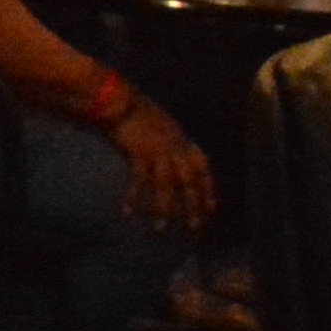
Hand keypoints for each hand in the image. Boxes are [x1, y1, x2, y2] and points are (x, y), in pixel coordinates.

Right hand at [109, 95, 214, 229]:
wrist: (119, 101)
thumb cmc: (136, 112)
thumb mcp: (160, 127)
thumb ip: (168, 143)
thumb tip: (171, 159)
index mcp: (182, 142)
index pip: (202, 171)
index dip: (208, 191)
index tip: (211, 210)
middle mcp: (176, 148)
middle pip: (189, 183)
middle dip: (192, 207)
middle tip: (194, 230)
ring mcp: (159, 151)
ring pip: (166, 186)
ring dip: (164, 209)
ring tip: (160, 229)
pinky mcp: (140, 153)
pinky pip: (139, 180)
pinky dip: (134, 197)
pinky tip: (128, 212)